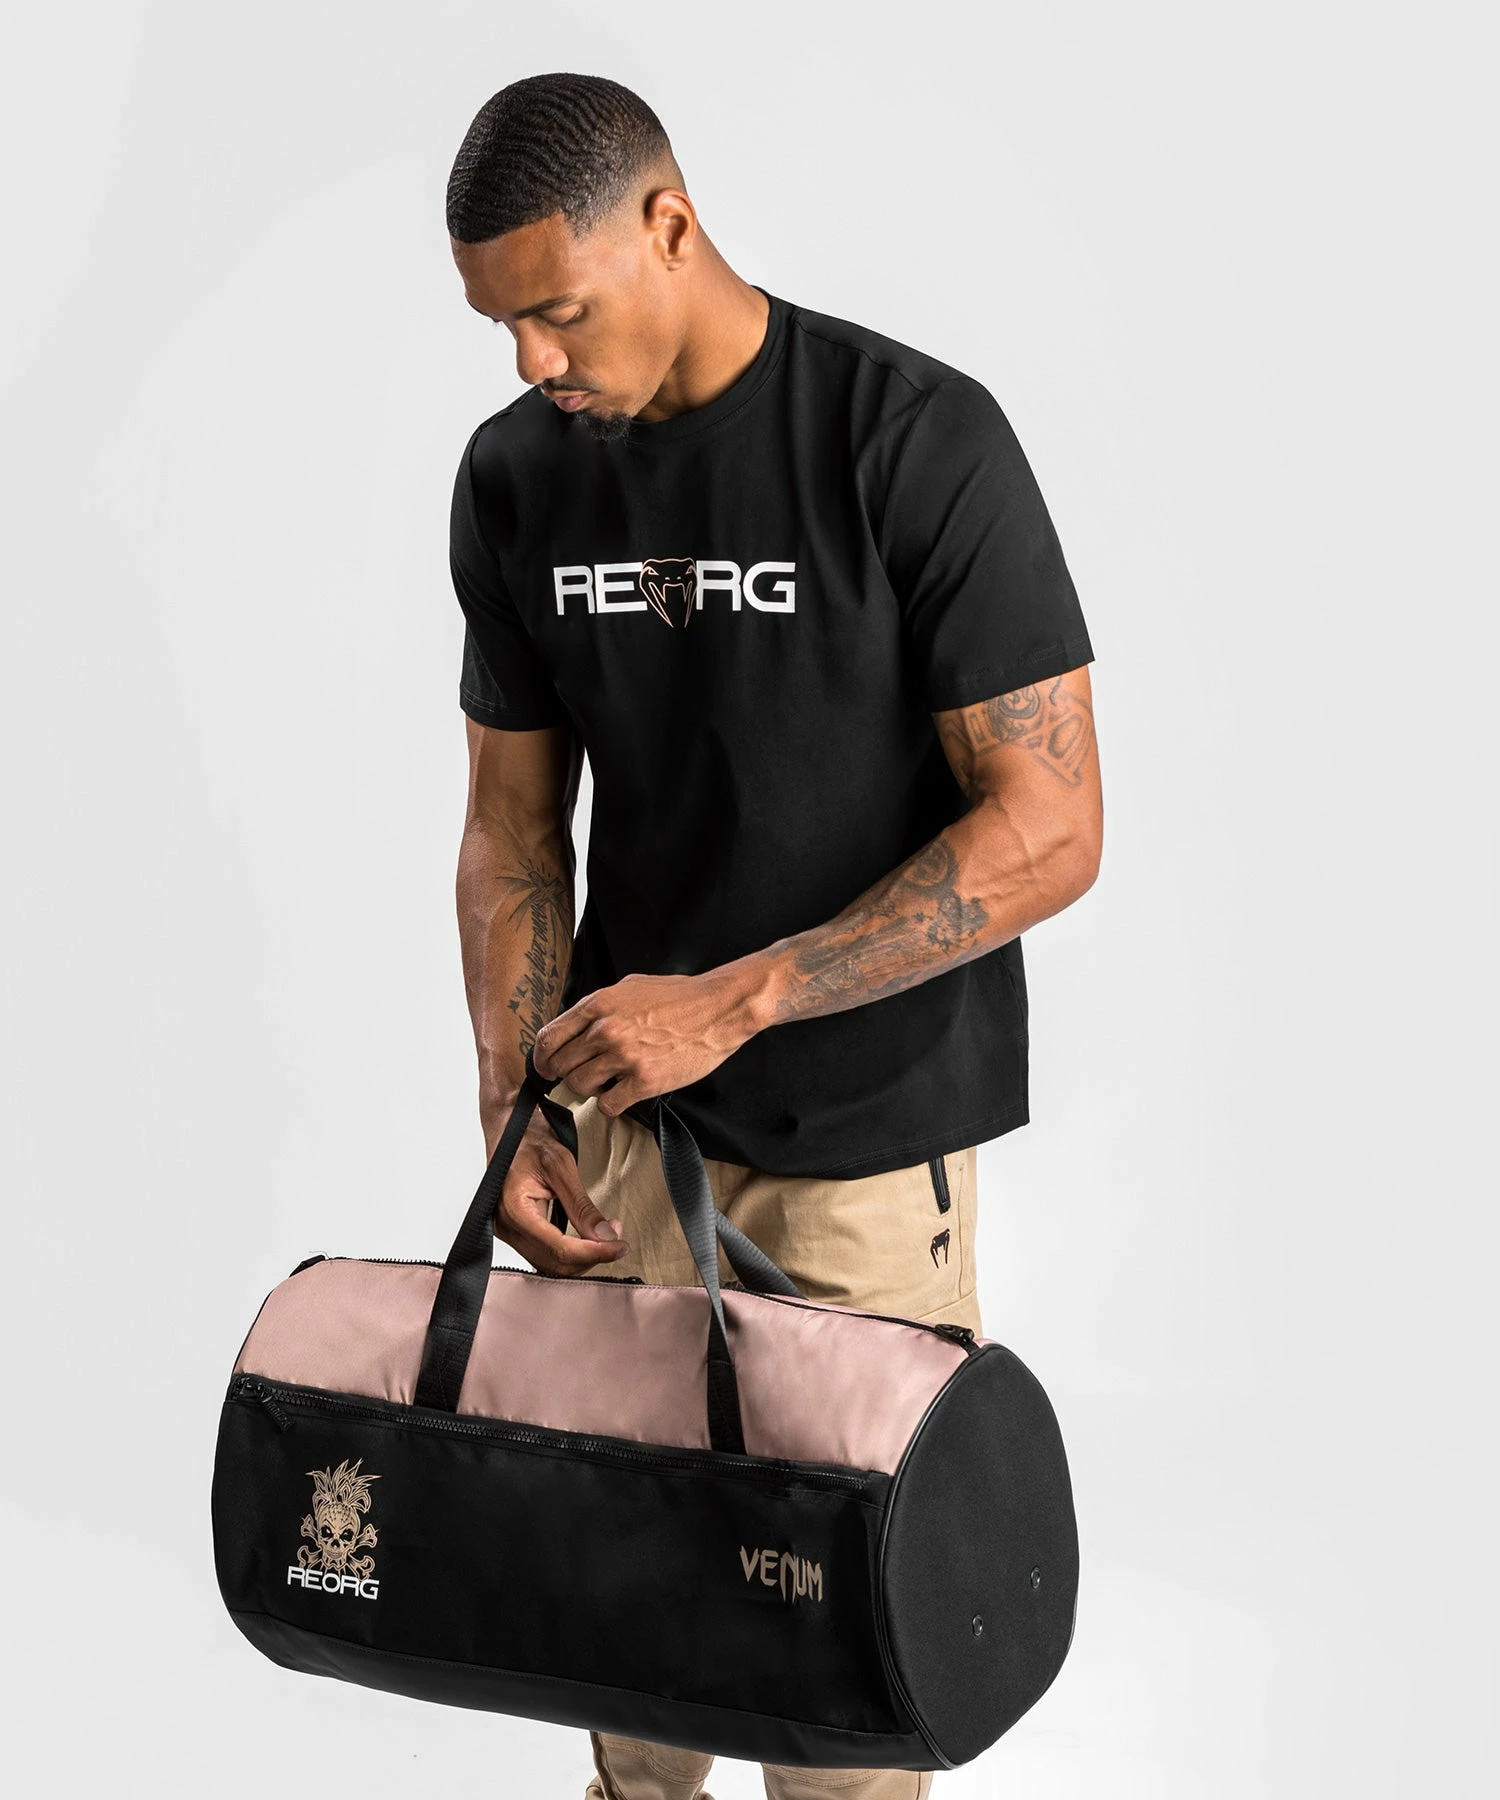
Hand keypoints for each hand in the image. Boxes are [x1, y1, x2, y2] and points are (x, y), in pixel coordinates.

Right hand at [492, 1109, 629, 1275]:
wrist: (508, 1125)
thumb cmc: (530, 1138)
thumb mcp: (562, 1165)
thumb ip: (582, 1206)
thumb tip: (606, 1236)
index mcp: (514, 1209)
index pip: (560, 1248)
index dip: (594, 1253)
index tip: (620, 1247)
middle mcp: (505, 1226)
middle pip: (556, 1262)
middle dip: (591, 1255)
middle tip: (618, 1239)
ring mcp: (507, 1230)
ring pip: (550, 1263)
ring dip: (581, 1256)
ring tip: (606, 1236)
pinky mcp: (515, 1230)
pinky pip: (544, 1253)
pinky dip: (569, 1251)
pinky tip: (586, 1238)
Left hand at [532, 967, 764, 1115]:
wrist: (718, 1009)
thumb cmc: (679, 996)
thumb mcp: (630, 986)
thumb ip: (600, 1006)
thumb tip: (576, 1026)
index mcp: (599, 1004)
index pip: (549, 1037)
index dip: (542, 1058)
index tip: (546, 1068)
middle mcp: (606, 1030)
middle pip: (562, 1066)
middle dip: (568, 1074)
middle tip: (584, 1075)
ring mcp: (624, 1057)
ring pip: (580, 1086)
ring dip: (590, 1089)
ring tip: (608, 1082)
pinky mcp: (644, 1081)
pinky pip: (608, 1105)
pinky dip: (611, 1104)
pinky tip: (624, 1094)